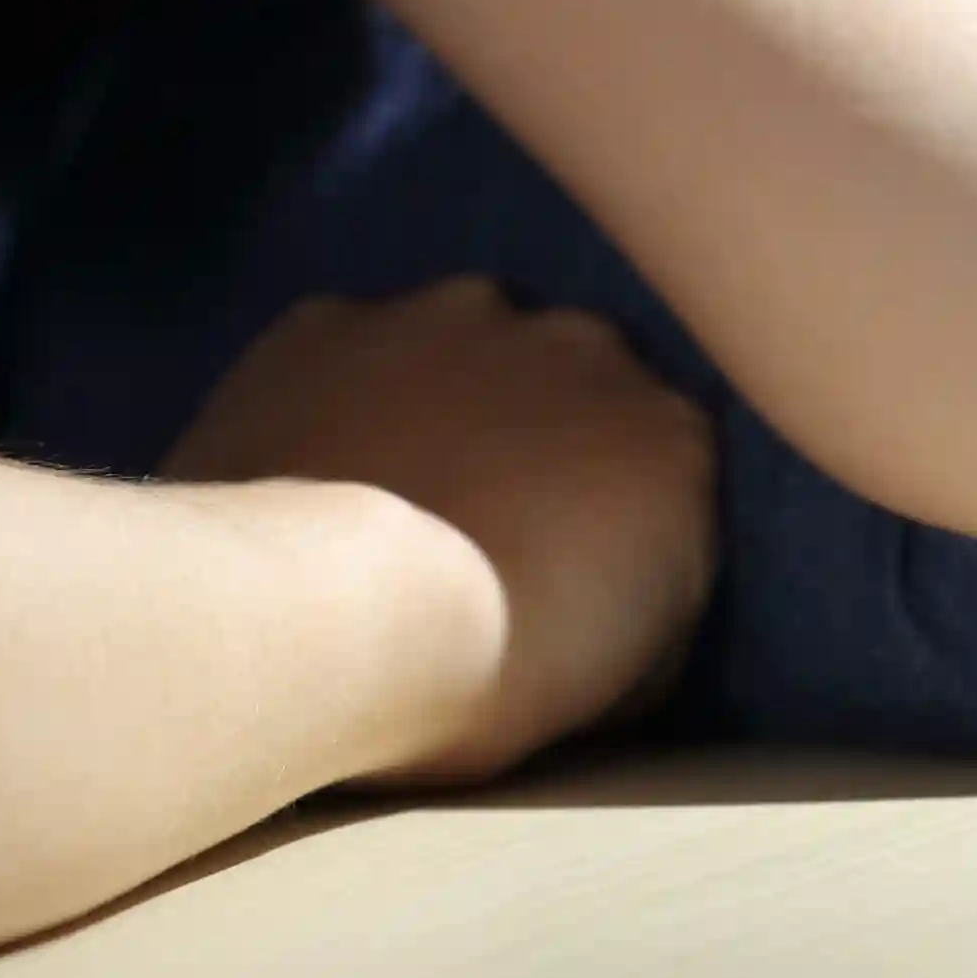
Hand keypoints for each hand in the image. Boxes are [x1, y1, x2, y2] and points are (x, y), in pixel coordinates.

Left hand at [162, 277, 718, 786]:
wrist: (348, 610)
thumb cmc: (506, 661)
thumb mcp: (636, 662)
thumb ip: (646, 577)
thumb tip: (616, 566)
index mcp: (667, 428)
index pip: (660, 447)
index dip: (607, 497)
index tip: (566, 550)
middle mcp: (574, 343)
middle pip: (568, 371)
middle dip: (533, 424)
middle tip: (479, 514)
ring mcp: (451, 315)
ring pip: (460, 338)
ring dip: (438, 391)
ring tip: (385, 486)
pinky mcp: (333, 320)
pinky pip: (346, 347)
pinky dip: (334, 392)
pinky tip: (309, 466)